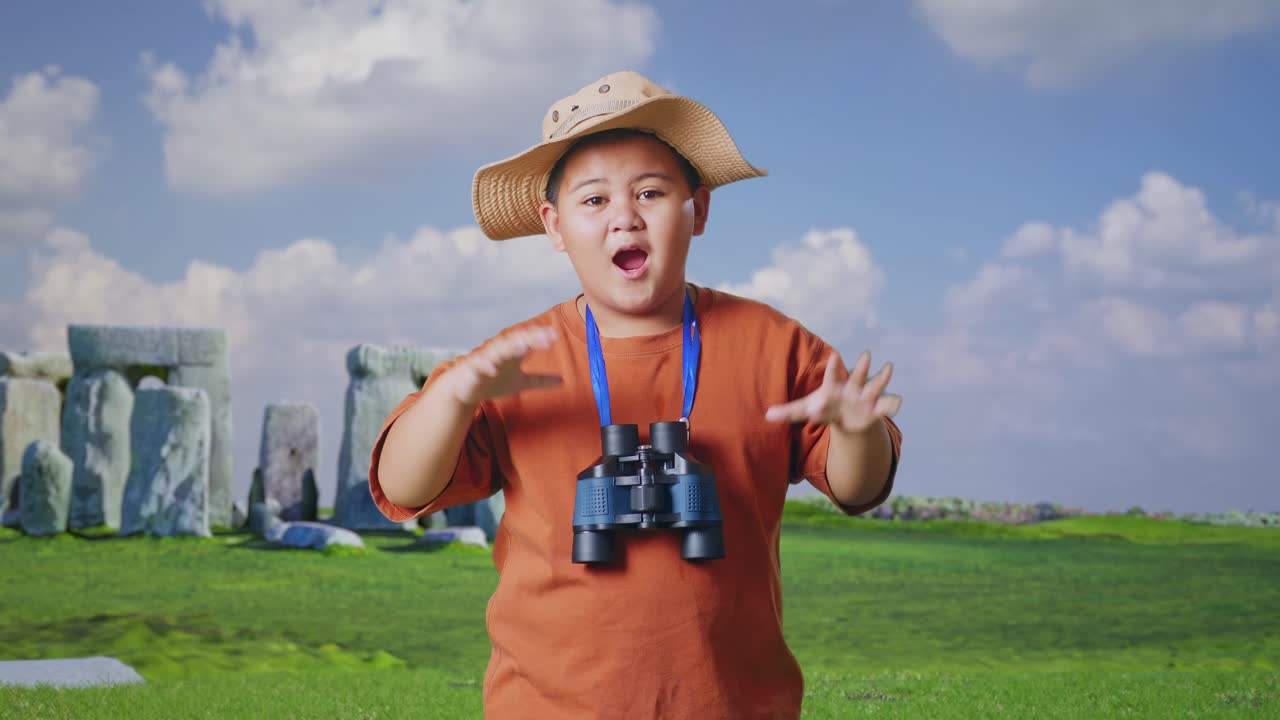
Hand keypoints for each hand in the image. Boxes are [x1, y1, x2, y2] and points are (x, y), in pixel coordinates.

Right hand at [445, 326, 562, 406]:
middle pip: (516, 341)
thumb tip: (563, 381)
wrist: (464, 390)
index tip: (555, 335)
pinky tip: (492, 370)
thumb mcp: (520, 382)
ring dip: (510, 348)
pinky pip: (479, 367)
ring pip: (498, 351)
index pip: (529, 340)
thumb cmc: (493, 381)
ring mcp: (486, 360)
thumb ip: (539, 380)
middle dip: (530, 338)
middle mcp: (501, 352)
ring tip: (523, 347)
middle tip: (546, 337)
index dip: (541, 337)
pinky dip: (484, 367)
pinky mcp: (473, 371)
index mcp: (513, 352)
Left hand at [765, 350, 900, 433]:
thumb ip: (788, 412)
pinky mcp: (875, 410)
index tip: (835, 356)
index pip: (833, 375)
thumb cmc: (823, 407)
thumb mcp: (805, 409)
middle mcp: (851, 388)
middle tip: (866, 355)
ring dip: (882, 378)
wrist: (846, 416)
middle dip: (862, 367)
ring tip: (889, 367)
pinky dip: (892, 405)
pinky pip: (885, 406)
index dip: (834, 367)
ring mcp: (865, 397)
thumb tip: (766, 415)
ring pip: (875, 385)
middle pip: (857, 376)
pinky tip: (897, 403)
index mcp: (834, 386)